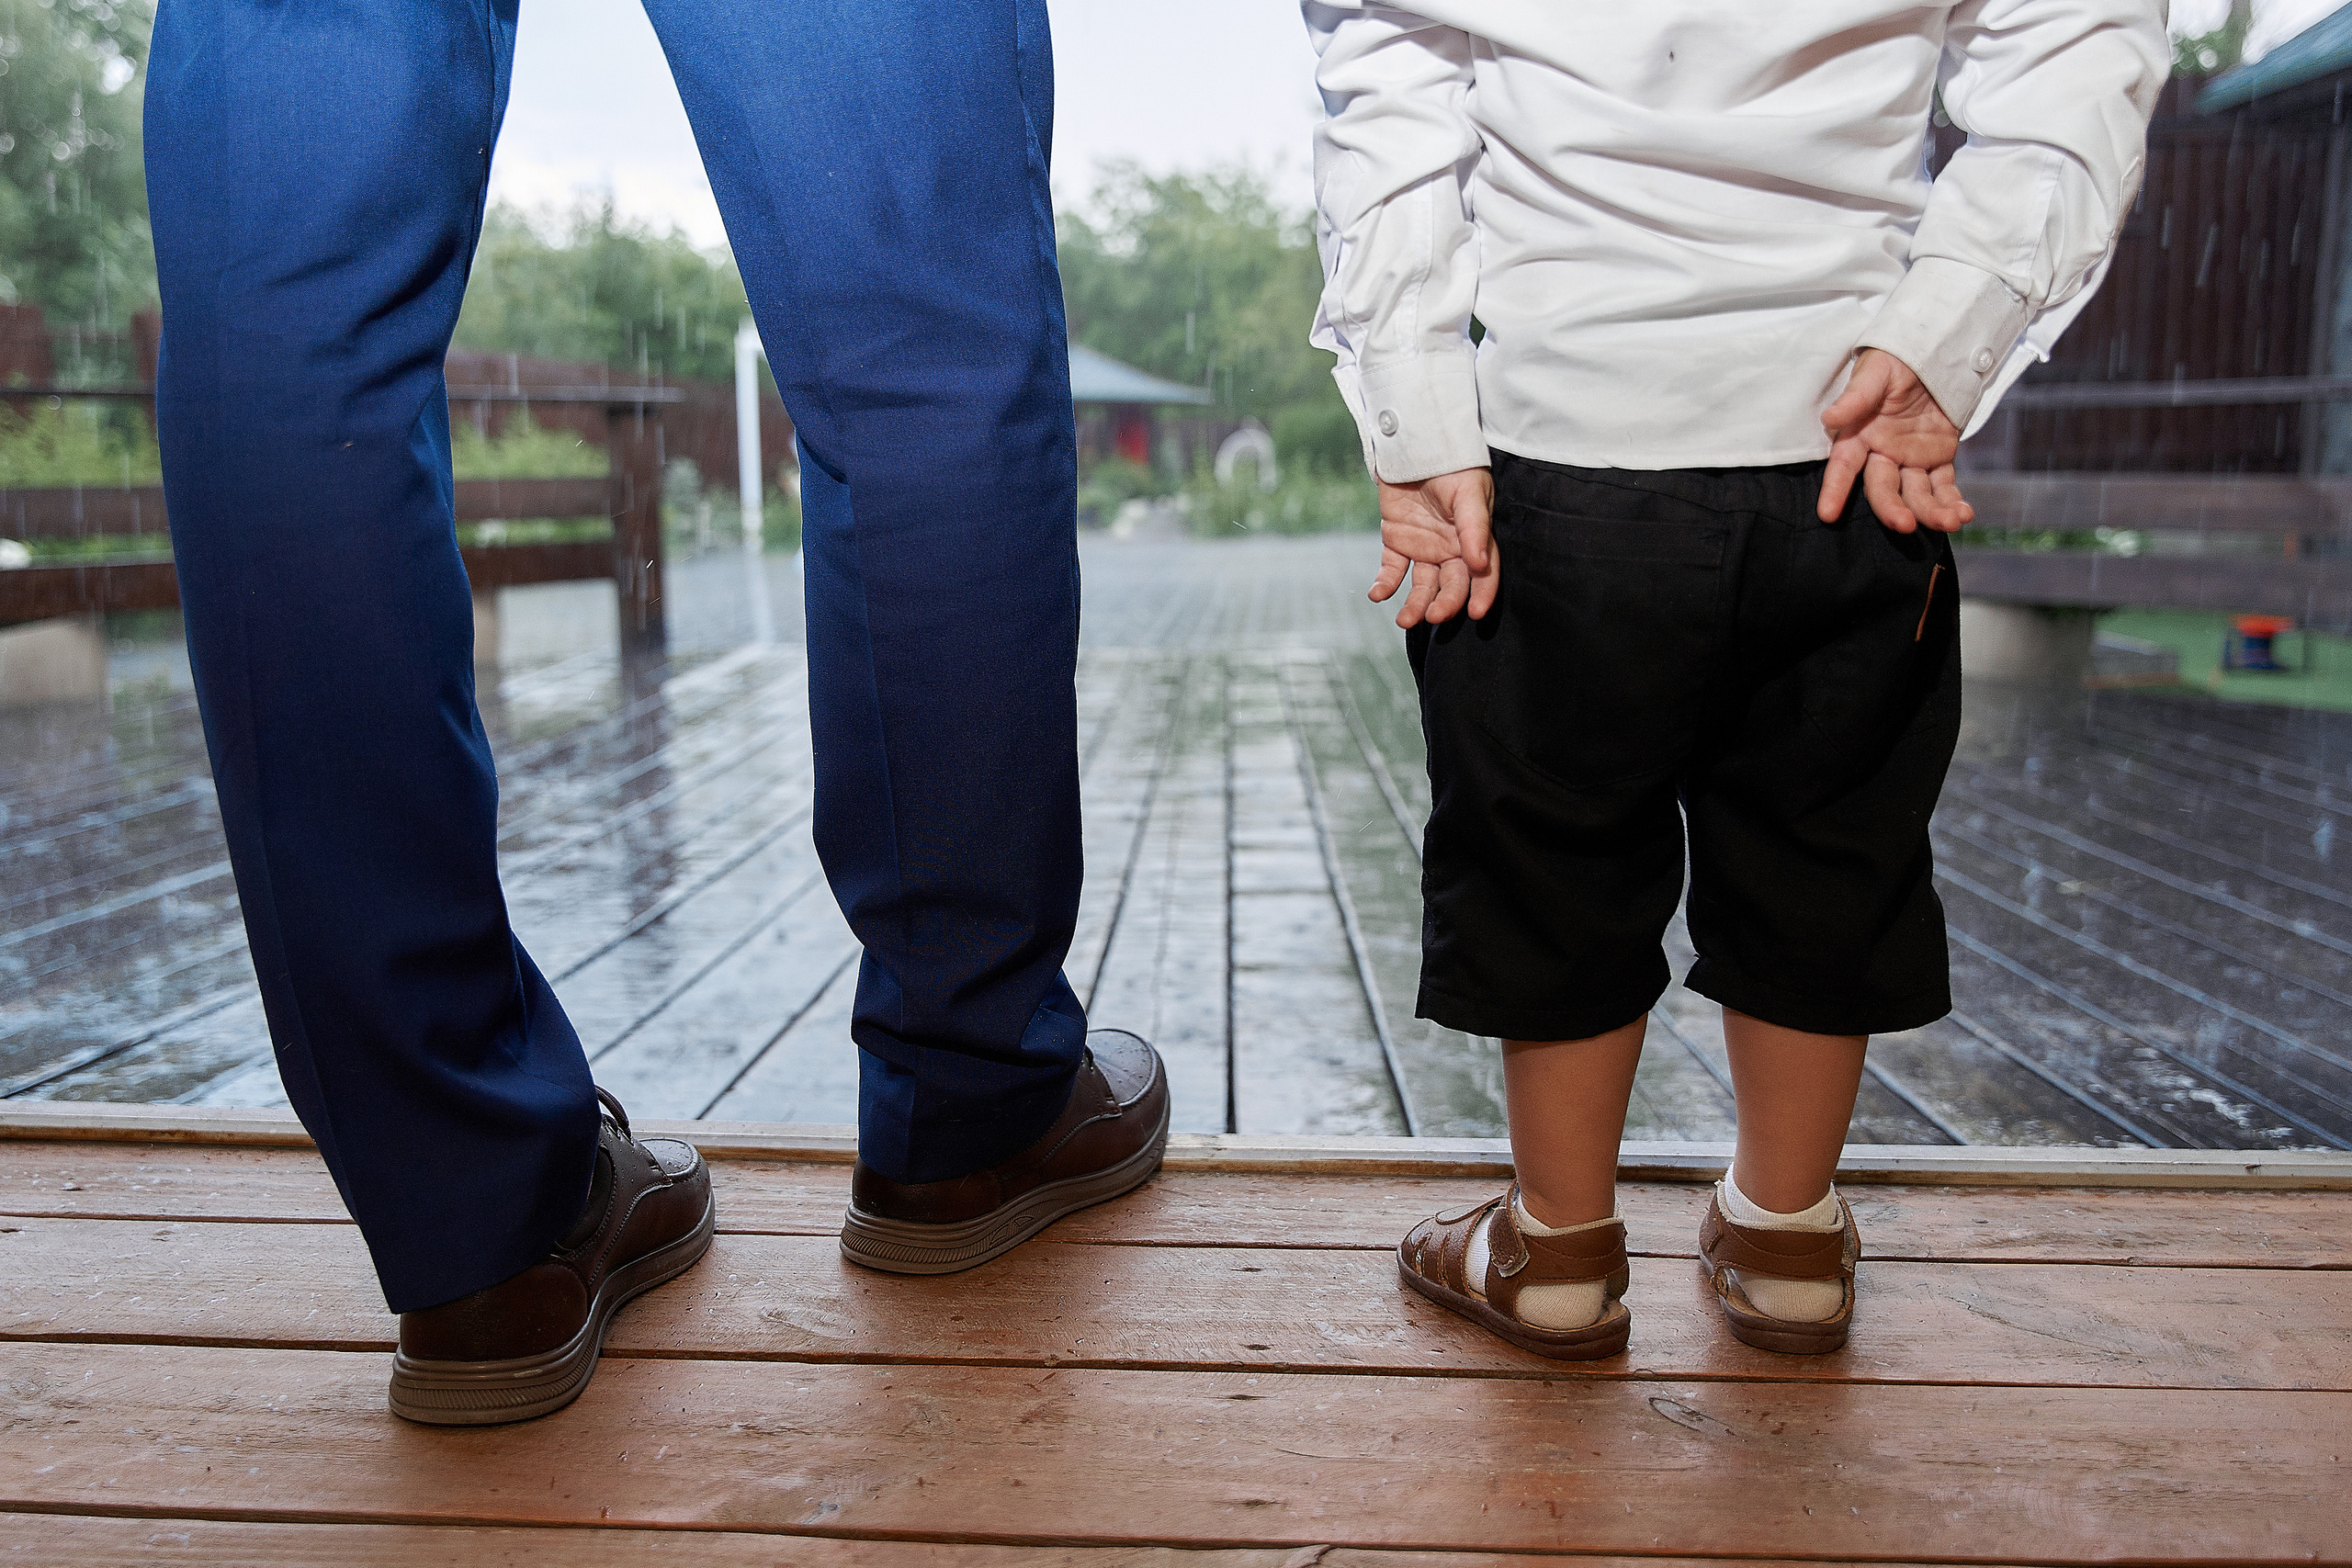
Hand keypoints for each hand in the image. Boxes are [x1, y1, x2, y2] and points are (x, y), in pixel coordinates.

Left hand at [1370, 467, 1497, 627]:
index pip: (1483, 573)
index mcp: (1474, 539)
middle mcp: (1450, 549)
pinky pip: (1392, 569)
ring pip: (1422, 585)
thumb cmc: (1453, 465)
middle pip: (1452, 584)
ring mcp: (1423, 548)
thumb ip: (1474, 528)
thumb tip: (1480, 565)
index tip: (1475, 613)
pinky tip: (1377, 595)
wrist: (1415, 443)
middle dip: (1445, 603)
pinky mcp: (1397, 542)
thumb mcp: (1468, 493)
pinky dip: (1385, 584)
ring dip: (1415, 604)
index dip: (1482, 593)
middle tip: (1434, 617)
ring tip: (1404, 621)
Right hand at [1818, 347, 1974, 533]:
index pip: (1843, 466)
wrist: (1934, 349)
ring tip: (1949, 522)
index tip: (1828, 514)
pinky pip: (1943, 484)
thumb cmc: (1896, 359)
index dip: (1835, 489)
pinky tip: (1962, 514)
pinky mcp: (1937, 457)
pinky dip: (1952, 501)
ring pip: (1917, 492)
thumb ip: (1856, 397)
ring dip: (1930, 511)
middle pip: (1882, 486)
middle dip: (1891, 508)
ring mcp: (1910, 458)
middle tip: (1903, 524)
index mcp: (1859, 434)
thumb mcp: (1875, 372)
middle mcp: (1881, 452)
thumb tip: (1831, 418)